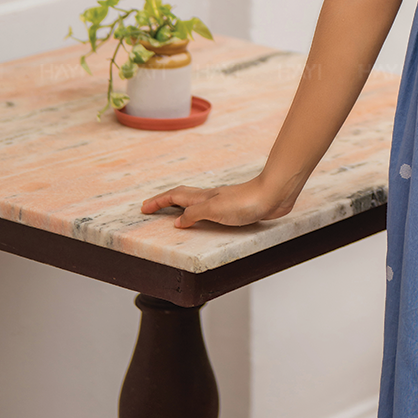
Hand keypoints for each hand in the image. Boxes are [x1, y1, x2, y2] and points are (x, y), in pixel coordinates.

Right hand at [140, 175, 297, 230]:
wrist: (273, 195)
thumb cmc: (247, 201)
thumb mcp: (214, 209)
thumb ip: (194, 214)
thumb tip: (177, 222)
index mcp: (203, 198)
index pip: (175, 197)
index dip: (158, 202)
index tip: (144, 208)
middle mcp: (211, 198)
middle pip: (182, 198)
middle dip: (165, 203)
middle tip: (151, 210)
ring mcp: (222, 203)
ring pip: (195, 204)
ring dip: (181, 208)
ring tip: (172, 217)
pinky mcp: (235, 210)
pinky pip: (209, 212)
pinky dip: (199, 216)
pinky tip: (203, 222)